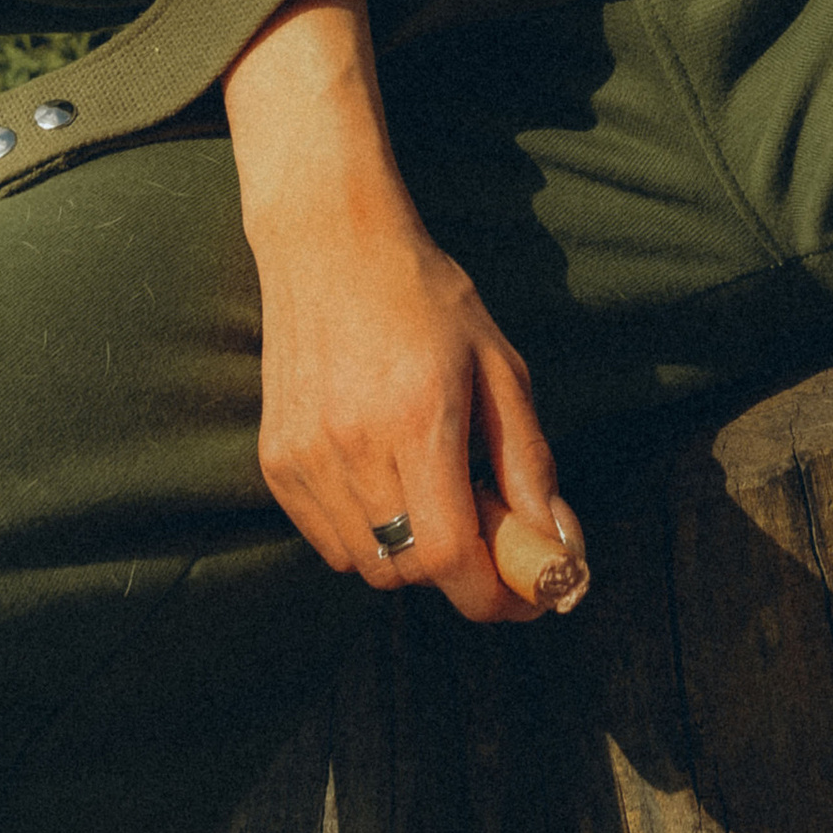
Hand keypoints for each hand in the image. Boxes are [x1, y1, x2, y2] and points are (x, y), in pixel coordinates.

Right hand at [224, 0, 578, 626]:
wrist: (328, 240)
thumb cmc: (425, 295)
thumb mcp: (498, 364)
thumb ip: (527, 462)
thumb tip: (556, 549)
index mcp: (419, 414)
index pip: (449, 556)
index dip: (493, 592)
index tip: (525, 591)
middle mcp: (354, 443)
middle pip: (411, 571)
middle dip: (458, 566)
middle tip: (480, 518)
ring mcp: (306, 456)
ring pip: (367, 563)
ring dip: (410, 551)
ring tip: (427, 483)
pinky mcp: (277, 461)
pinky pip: (329, 540)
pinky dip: (365, 533)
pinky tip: (382, 474)